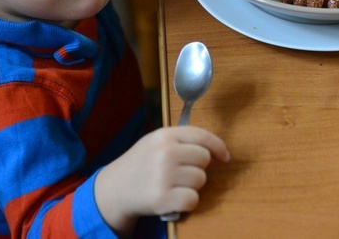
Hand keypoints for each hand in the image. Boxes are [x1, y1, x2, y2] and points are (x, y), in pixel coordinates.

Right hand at [94, 126, 228, 233]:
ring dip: (191, 185)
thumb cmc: (141, 164)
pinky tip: (173, 198)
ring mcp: (163, 176)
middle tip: (180, 173)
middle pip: (204, 159)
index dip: (218, 146)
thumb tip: (219, 153)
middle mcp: (165, 153)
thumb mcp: (156, 143)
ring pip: (200, 180)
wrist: (115, 188)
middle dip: (197, 167)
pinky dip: (186, 202)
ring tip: (173, 185)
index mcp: (164, 136)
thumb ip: (184, 142)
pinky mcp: (163, 199)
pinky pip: (193, 199)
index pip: (202, 136)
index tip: (224, 156)